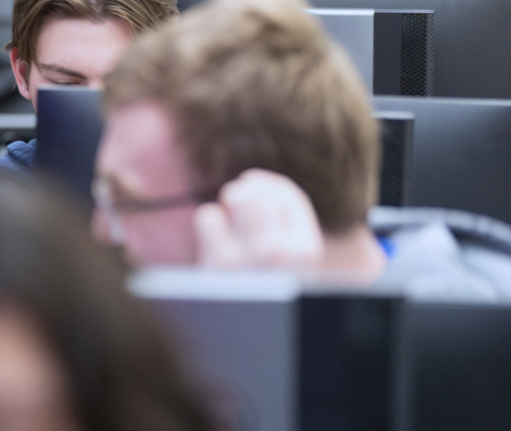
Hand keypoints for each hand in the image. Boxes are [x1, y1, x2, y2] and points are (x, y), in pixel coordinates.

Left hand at [194, 169, 324, 270]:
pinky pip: (209, 217)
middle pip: (258, 193)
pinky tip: (216, 238)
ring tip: (231, 217)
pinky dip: (209, 222)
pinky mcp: (215, 266)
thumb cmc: (268, 281)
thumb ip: (283, 216)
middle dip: (247, 190)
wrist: (248, 332)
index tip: (259, 191)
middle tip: (241, 202)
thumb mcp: (292, 254)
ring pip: (238, 198)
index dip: (268, 186)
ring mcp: (246, 261)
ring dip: (230, 202)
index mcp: (306, 252)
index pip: (286, 194)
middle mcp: (280, 257)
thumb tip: (252, 182)